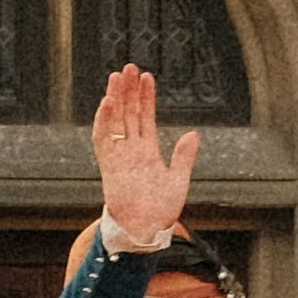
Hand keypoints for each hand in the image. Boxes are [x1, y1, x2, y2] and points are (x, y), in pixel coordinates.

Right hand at [90, 60, 199, 245]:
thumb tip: (194, 134)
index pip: (146, 117)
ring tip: (117, 77)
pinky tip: (107, 103)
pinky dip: (104, 121)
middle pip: (128, 113)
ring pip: (115, 121)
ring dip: (115, 99)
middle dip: (128, 90)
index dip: (146, 98)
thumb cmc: (161, 210)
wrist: (146, 230)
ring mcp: (119, 156)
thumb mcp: (179, 180)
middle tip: (129, 67)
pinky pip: (103, 139)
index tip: (147, 78)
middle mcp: (132, 150)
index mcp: (148, 151)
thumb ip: (184, 156)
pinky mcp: (109, 165)